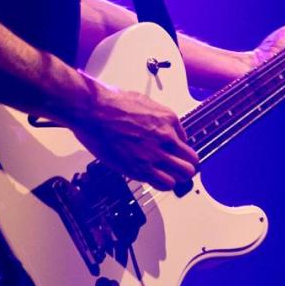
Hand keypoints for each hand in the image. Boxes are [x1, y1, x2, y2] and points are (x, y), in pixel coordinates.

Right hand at [68, 75, 199, 189]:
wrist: (93, 110)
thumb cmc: (112, 103)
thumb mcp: (144, 101)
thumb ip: (158, 117)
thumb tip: (165, 127)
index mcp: (168, 119)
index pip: (186, 141)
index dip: (180, 148)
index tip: (176, 152)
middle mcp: (165, 137)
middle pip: (191, 161)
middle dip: (186, 165)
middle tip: (180, 167)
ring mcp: (153, 155)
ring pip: (182, 175)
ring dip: (177, 176)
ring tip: (170, 175)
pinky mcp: (140, 169)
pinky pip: (164, 183)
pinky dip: (164, 183)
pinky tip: (158, 179)